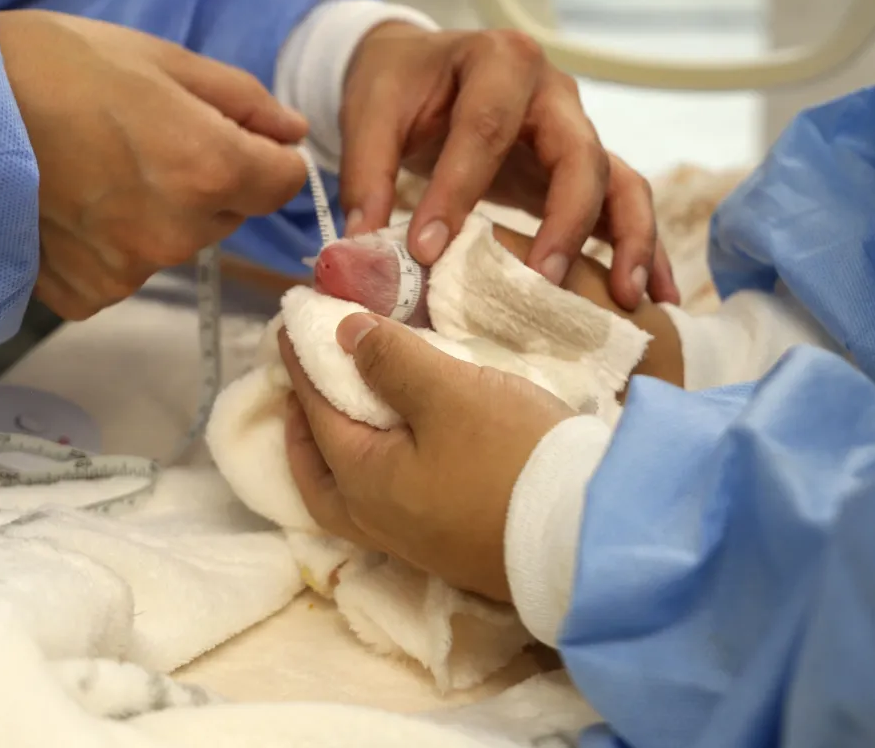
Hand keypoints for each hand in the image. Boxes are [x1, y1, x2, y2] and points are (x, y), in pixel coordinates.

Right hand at [0, 10, 309, 320]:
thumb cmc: (50, 66)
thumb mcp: (159, 58)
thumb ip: (240, 100)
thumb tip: (290, 131)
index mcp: (208, 167)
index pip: (284, 182)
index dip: (262, 152)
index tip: (229, 131)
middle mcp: (177, 232)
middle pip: (229, 213)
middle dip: (207, 179)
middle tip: (139, 136)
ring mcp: (128, 270)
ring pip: (177, 241)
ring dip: (157, 211)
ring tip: (95, 164)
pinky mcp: (84, 294)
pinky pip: (124, 269)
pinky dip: (108, 242)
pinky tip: (70, 201)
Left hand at [278, 313, 572, 602]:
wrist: (586, 536)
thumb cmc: (511, 457)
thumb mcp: (450, 394)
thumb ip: (391, 361)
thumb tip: (344, 335)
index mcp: (363, 482)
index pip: (315, 412)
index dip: (301, 364)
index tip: (288, 325)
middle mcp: (378, 522)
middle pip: (319, 476)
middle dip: (304, 430)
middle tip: (302, 390)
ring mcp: (418, 543)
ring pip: (354, 498)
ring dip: (340, 455)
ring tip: (350, 417)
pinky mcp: (454, 547)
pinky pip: (391, 505)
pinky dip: (378, 471)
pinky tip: (405, 450)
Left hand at [338, 22, 678, 309]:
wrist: (422, 67)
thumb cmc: (400, 86)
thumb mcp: (371, 111)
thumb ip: (367, 173)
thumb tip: (364, 246)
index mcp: (499, 61)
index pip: (485, 128)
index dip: (458, 190)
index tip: (427, 252)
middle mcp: (553, 93)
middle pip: (579, 154)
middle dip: (566, 220)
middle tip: (544, 281)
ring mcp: (578, 130)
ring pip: (621, 180)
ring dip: (629, 239)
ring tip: (626, 298)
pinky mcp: (584, 169)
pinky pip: (626, 204)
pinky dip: (644, 248)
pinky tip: (656, 297)